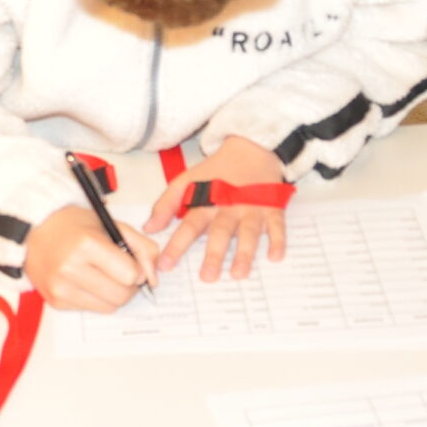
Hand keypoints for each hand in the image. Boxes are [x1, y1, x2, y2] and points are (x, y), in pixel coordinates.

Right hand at [26, 204, 157, 311]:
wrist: (35, 230)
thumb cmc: (75, 225)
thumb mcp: (113, 225)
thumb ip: (143, 248)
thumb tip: (153, 277)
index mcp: (86, 245)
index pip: (129, 274)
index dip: (136, 270)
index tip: (129, 262)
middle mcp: (70, 268)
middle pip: (121, 295)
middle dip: (128, 286)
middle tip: (120, 272)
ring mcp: (60, 287)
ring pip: (109, 307)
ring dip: (114, 294)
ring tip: (104, 276)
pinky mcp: (56, 301)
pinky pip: (91, 309)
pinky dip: (95, 298)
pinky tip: (86, 281)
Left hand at [146, 136, 288, 281]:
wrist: (251, 150)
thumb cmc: (216, 171)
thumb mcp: (186, 181)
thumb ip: (166, 204)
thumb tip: (149, 228)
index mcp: (207, 202)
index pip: (189, 226)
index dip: (177, 246)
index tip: (166, 265)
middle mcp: (230, 207)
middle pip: (221, 232)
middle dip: (214, 255)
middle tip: (207, 277)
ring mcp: (253, 208)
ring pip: (249, 232)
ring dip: (245, 253)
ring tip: (239, 274)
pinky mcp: (272, 207)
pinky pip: (277, 226)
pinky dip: (278, 241)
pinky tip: (275, 257)